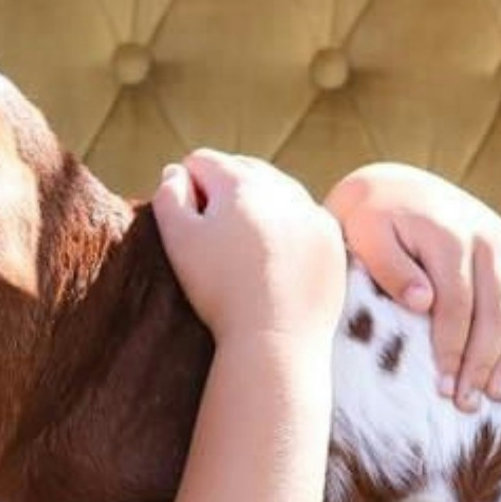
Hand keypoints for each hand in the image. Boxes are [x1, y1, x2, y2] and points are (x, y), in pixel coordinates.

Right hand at [153, 150, 346, 344]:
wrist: (275, 340)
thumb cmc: (220, 292)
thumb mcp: (178, 241)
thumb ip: (169, 196)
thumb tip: (177, 172)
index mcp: (240, 183)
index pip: (202, 162)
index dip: (187, 188)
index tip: (189, 224)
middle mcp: (282, 187)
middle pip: (243, 169)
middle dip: (224, 191)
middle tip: (215, 236)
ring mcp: (312, 212)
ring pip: (277, 191)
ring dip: (258, 207)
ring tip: (244, 248)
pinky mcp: (331, 239)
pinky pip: (304, 218)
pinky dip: (288, 228)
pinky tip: (274, 259)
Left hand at [325, 164, 500, 408]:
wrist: (396, 187)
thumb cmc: (371, 221)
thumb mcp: (366, 236)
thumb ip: (390, 268)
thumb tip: (423, 302)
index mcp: (449, 236)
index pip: (457, 305)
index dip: (452, 350)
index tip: (442, 388)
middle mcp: (487, 237)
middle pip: (496, 312)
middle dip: (483, 363)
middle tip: (469, 403)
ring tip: (498, 393)